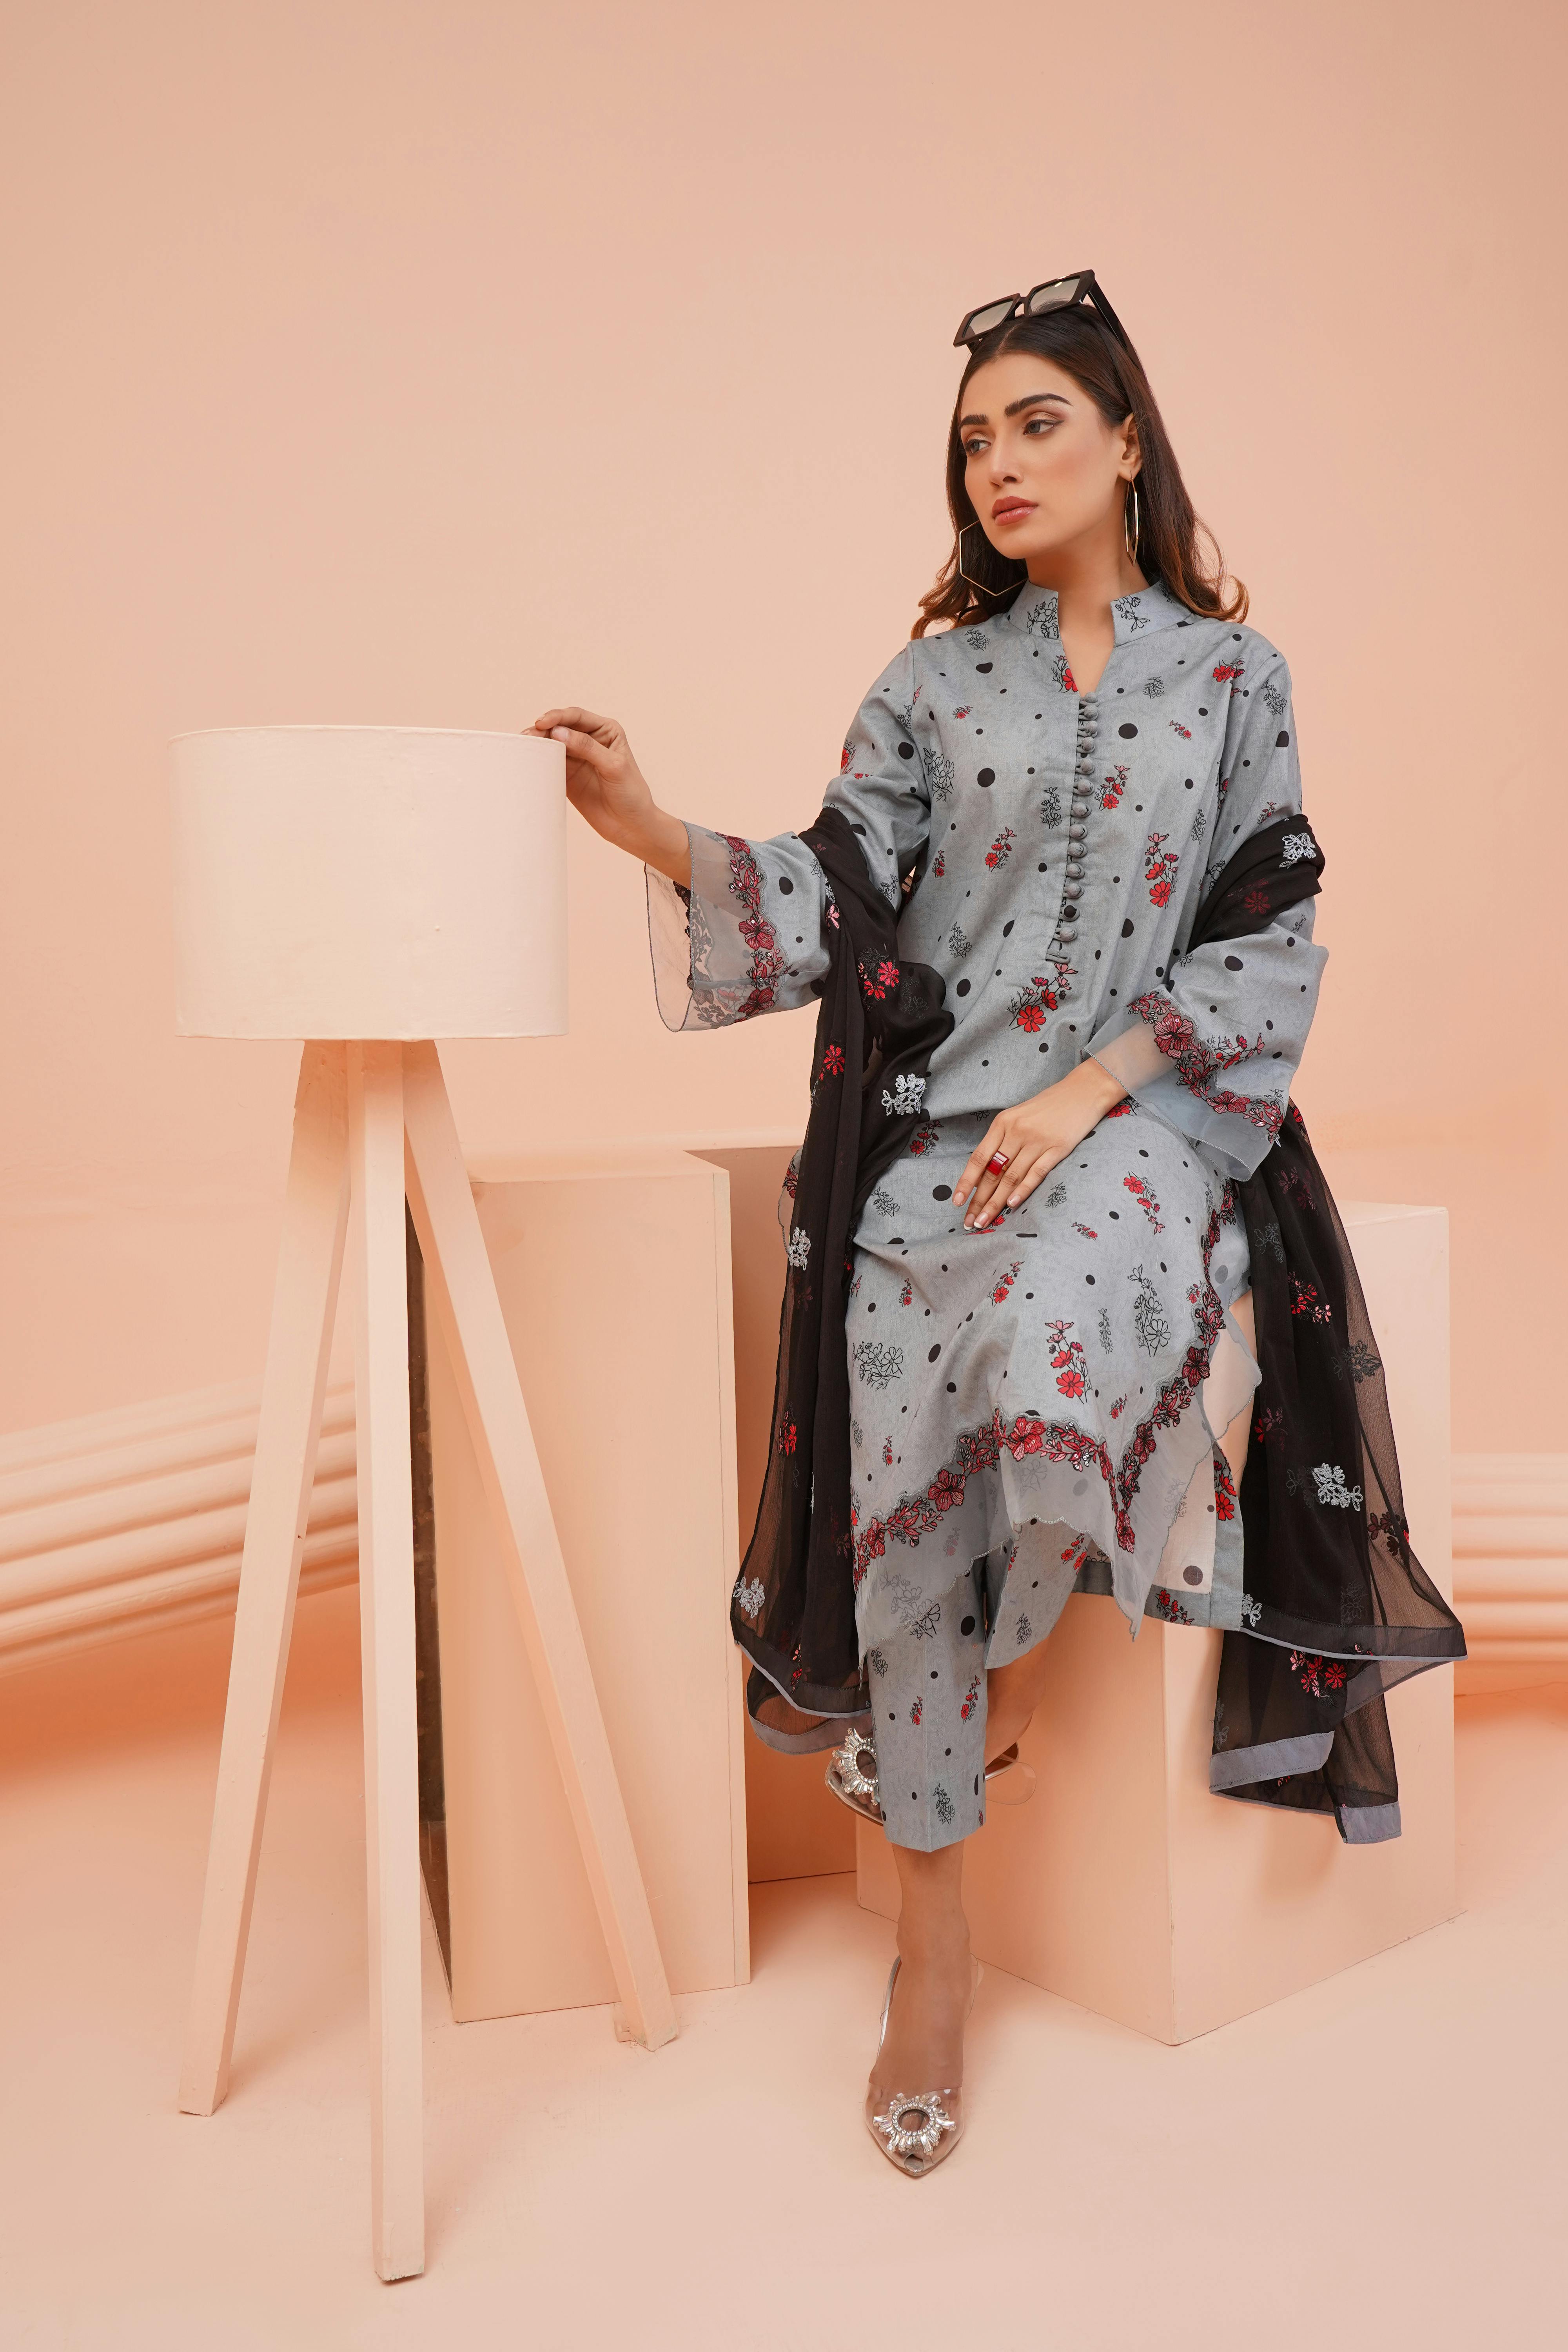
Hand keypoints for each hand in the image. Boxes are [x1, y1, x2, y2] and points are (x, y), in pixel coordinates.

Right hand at [528, 705, 690, 884]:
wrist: (631, 826)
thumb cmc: (631, 794)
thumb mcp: (613, 767)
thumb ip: (588, 748)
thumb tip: (559, 732)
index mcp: (606, 731)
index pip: (577, 717)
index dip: (558, 717)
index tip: (542, 723)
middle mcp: (590, 740)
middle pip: (561, 727)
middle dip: (543, 729)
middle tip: (528, 735)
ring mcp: (577, 758)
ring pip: (552, 744)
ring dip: (538, 743)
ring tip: (524, 745)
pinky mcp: (568, 776)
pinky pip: (550, 763)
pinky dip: (539, 760)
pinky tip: (529, 759)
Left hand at [954, 1059, 1127, 1229]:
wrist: (1084, 1091)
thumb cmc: (1049, 1105)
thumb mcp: (1018, 1116)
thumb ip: (1003, 1140)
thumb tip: (986, 1171)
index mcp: (1002, 1123)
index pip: (978, 1158)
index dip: (966, 1182)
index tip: (957, 1201)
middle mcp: (1016, 1132)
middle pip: (992, 1172)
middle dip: (979, 1200)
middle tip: (969, 1221)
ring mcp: (1037, 1141)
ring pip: (1010, 1177)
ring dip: (996, 1203)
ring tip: (984, 1222)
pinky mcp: (1058, 1149)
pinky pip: (1036, 1173)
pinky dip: (1022, 1190)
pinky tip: (1011, 1205)